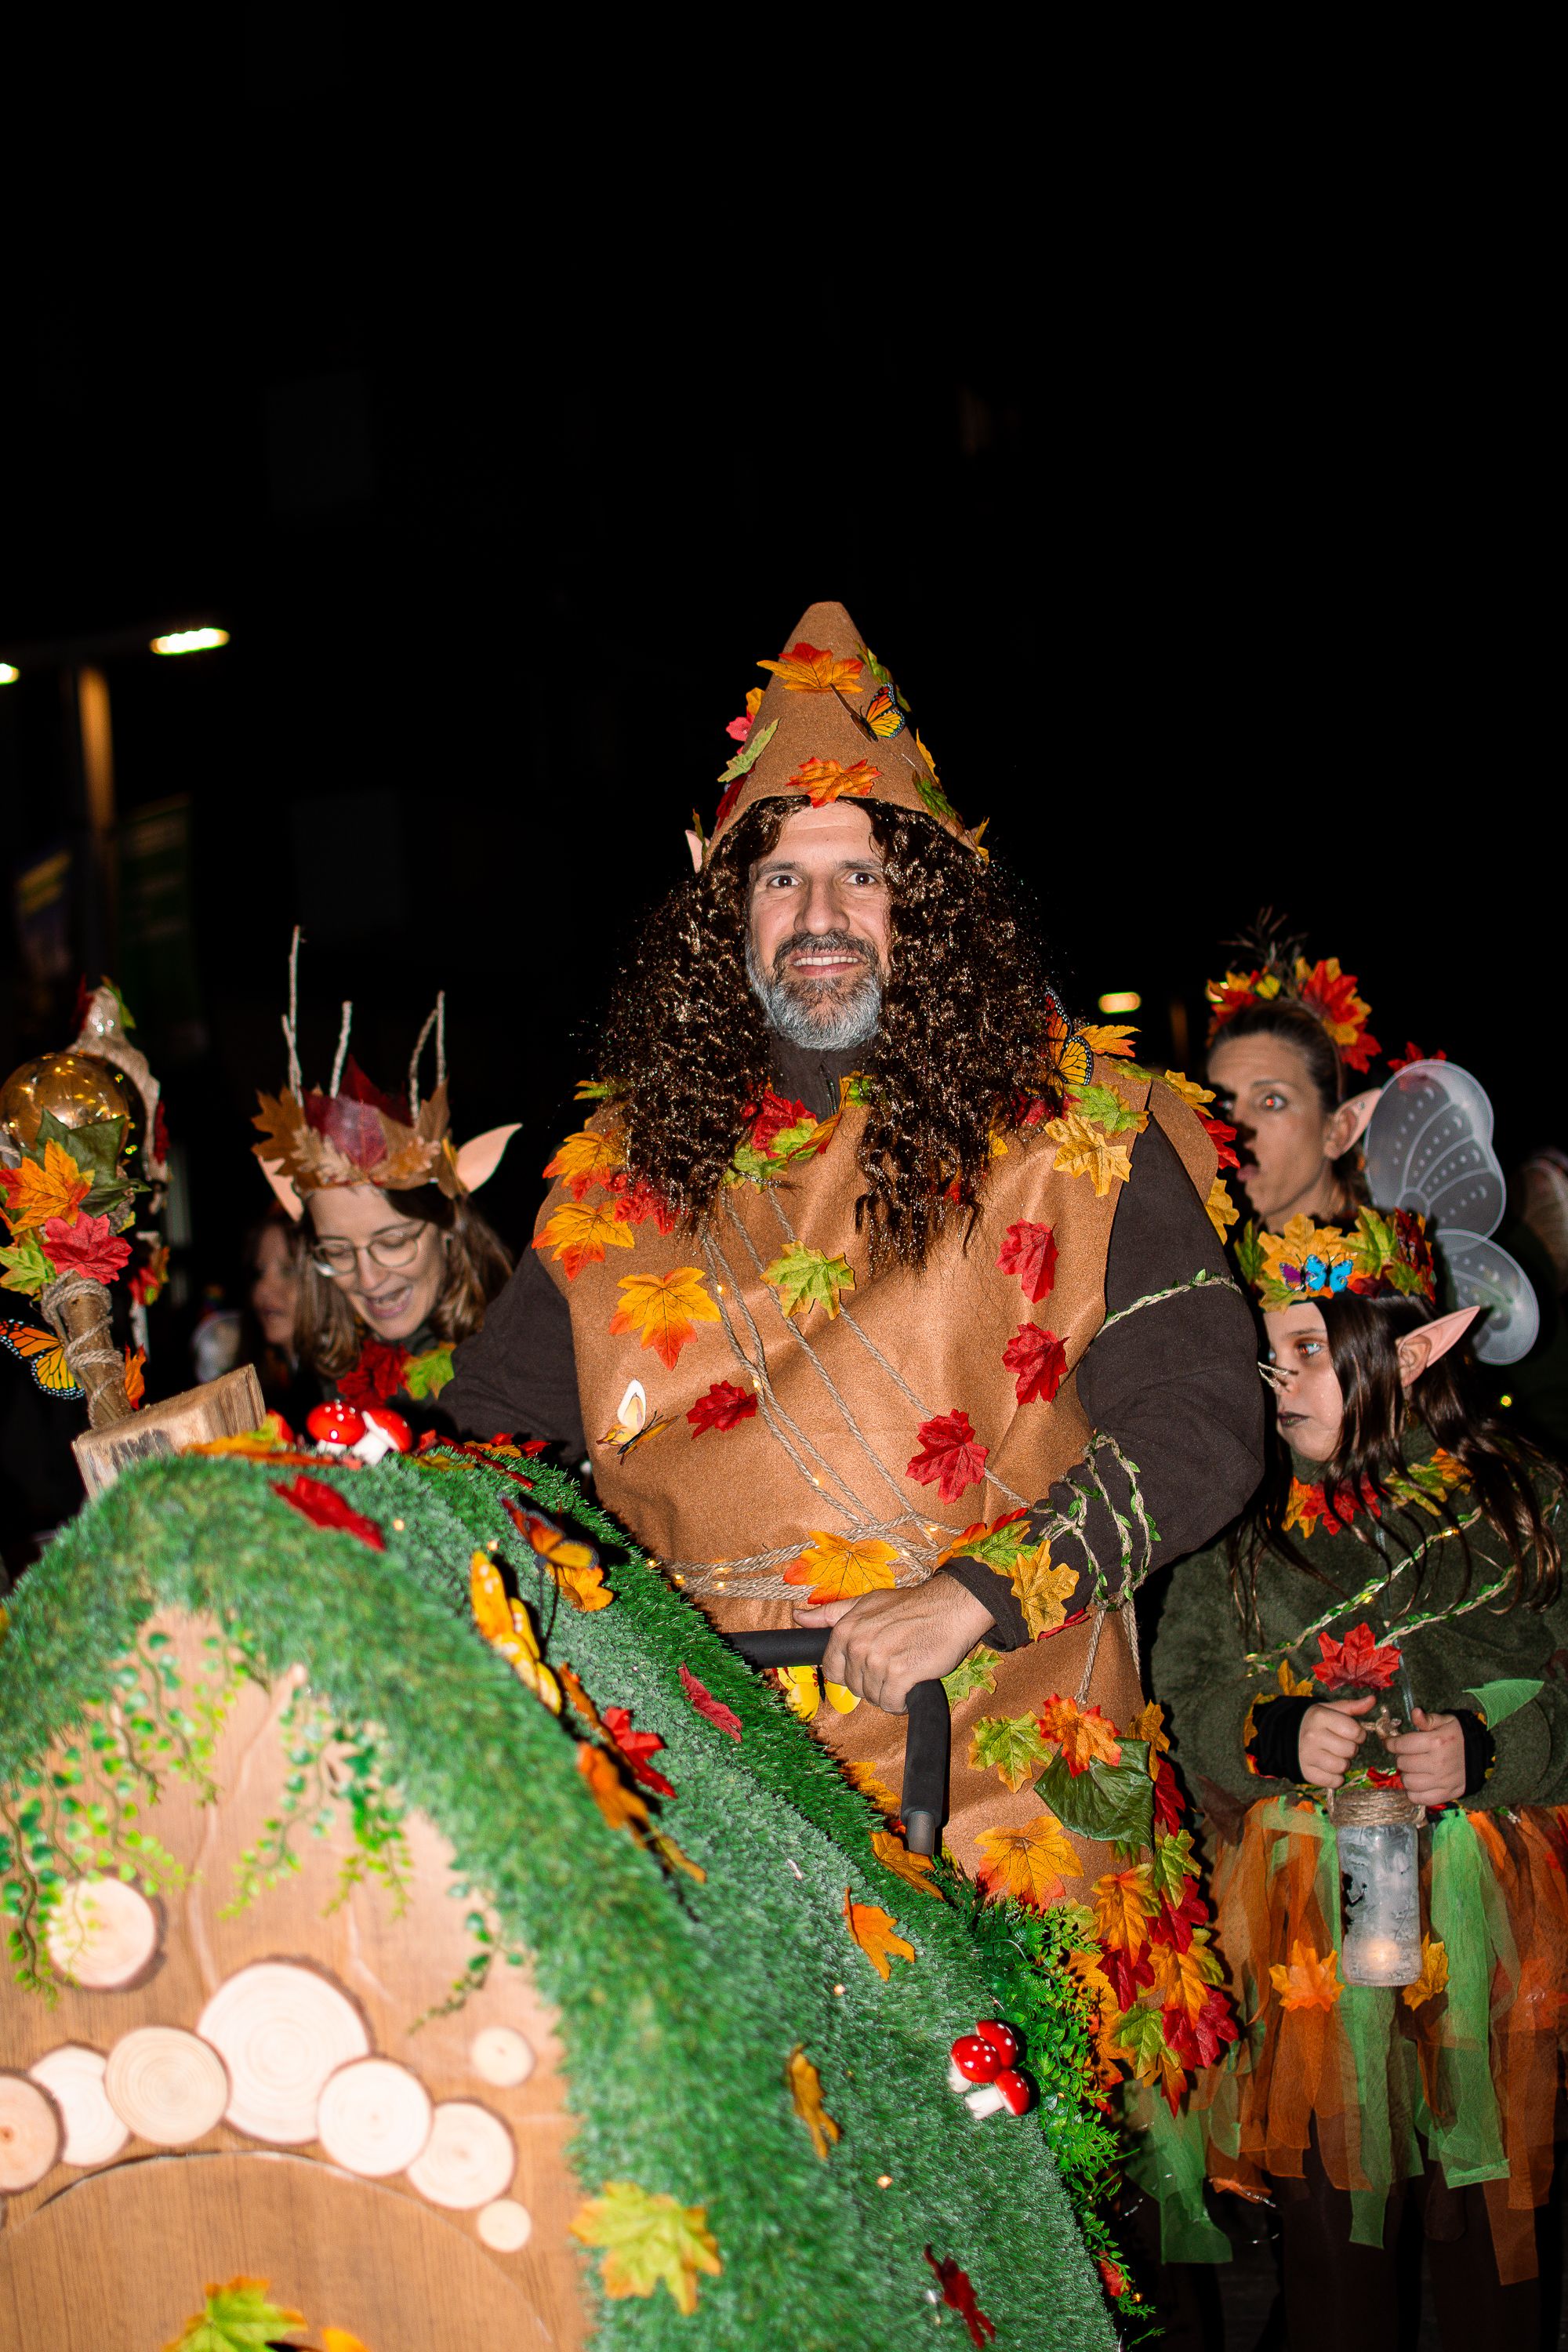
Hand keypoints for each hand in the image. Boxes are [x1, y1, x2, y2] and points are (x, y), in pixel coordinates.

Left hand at [791, 1574, 994, 1711]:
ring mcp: (879, 1661)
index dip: (849, 1673)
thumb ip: (830, 1614)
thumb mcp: (866, 1603)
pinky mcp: (901, 1675)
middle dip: (871, 1682)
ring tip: (904, 1670)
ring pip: (873, 1697)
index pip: (832, 1670)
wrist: (949, 1607)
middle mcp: (858, 1646)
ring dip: (889, 1692)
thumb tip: (797, 1617)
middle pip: (854, 1687)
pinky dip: (902, 1701)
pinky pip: (892, 1703)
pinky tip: (912, 1683)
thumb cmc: (909, 1606)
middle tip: (892, 1663)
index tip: (867, 1666)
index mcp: (845, 1630)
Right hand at [1297, 1693, 1374, 1786]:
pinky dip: (1335, 1778)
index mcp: (1320, 1717)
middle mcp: (1313, 1736)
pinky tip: (1329, 1768)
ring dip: (1343, 1764)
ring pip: (1342, 1767)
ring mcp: (1308, 1755)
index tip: (1352, 1733)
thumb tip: (1372, 1700)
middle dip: (1351, 1749)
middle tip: (1341, 1744)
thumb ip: (1352, 1706)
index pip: (1354, 1730)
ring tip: (1335, 1756)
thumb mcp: (1330, 1709)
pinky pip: (1333, 1782)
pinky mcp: (1306, 1772)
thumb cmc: (1315, 1722)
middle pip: (1350, 1750)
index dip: (1359, 1733)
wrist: (1285, 1735)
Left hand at [1382, 1707, 1465, 1807]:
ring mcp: (1442, 1781)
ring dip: (1406, 1775)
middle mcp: (1438, 1763)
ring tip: (1412, 1769)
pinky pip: (1419, 1798)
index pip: (1401, 1745)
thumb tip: (1414, 1712)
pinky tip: (1418, 1782)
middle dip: (1400, 1757)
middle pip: (1403, 1763)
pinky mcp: (1446, 1794)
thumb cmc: (1459, 1736)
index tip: (1390, 1743)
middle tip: (1406, 1755)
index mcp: (1436, 1742)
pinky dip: (1413, 1792)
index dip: (1391, 1743)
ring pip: (1408, 1782)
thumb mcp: (1446, 1722)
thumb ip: (1427, 1719)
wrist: (1482, 1756)